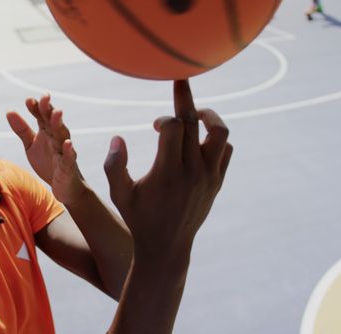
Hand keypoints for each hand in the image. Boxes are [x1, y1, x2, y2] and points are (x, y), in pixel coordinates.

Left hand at [6, 94, 84, 203]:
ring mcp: (64, 151)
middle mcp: (57, 138)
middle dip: (49, 109)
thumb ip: (22, 129)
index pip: (41, 116)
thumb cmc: (48, 162)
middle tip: (44, 97)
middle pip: (53, 121)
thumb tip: (9, 111)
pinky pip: (69, 157)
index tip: (28, 100)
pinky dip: (69, 150)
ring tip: (56, 112)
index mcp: (47, 132)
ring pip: (63, 135)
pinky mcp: (68, 166)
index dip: (36, 108)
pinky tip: (68, 144)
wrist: (64, 186)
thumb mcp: (31, 145)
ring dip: (59, 123)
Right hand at [103, 80, 232, 259]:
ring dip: (209, 116)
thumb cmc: (138, 218)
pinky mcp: (217, 182)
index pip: (175, 126)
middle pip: (196, 121)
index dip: (165, 119)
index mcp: (167, 172)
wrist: (166, 247)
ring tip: (195, 113)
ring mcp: (209, 177)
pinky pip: (225, 150)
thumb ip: (114, 165)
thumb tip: (119, 137)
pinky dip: (216, 138)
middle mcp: (192, 171)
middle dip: (185, 97)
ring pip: (220, 132)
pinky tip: (199, 139)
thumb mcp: (118, 194)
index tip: (154, 126)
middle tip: (180, 80)